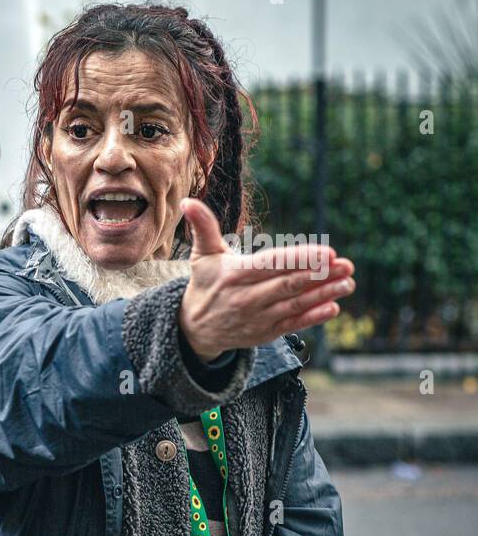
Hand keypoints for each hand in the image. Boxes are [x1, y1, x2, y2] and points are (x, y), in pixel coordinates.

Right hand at [178, 198, 355, 361]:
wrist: (194, 328)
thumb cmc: (205, 283)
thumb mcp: (202, 255)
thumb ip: (202, 227)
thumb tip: (188, 202)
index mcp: (235, 275)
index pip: (272, 264)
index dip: (301, 259)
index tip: (328, 253)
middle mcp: (246, 298)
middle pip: (288, 285)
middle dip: (321, 275)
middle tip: (346, 265)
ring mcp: (257, 318)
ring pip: (294, 305)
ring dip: (324, 294)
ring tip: (348, 283)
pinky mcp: (264, 333)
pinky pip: (293, 325)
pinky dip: (313, 317)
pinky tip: (333, 307)